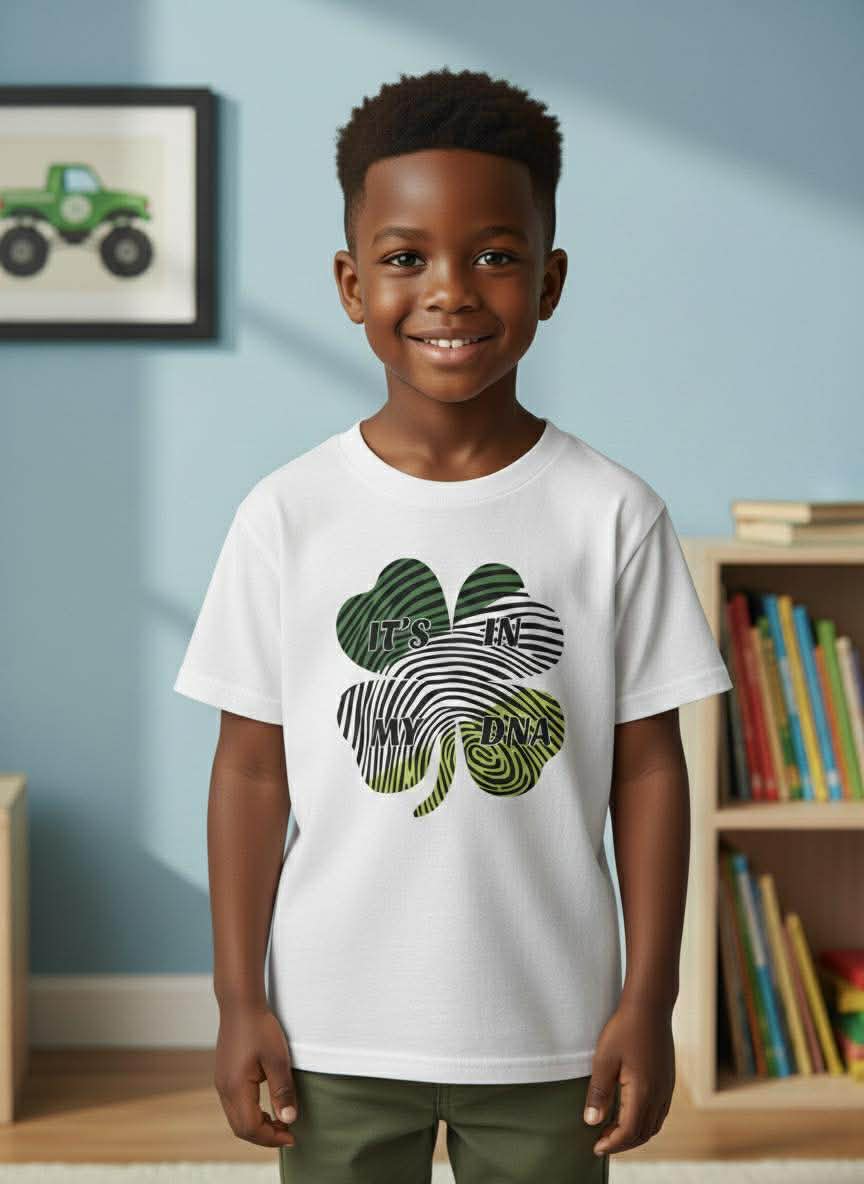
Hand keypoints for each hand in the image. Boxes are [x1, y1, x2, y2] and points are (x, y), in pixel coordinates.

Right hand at [213, 1001, 297, 1147]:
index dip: (271, 1138)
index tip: (292, 1136)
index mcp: (235, 1088)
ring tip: (279, 1122)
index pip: (250, 1128)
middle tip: (287, 1133)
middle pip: (241, 1128)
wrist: (240, 1003)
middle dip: (264, 1136)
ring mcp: (221, 1082)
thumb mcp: (277, 1059)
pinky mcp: (223, 1075)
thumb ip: (282, 1091)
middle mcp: (224, 1089)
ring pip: (236, 1118)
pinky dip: (250, 1114)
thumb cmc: (260, 1027)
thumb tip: (289, 1120)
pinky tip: (265, 1107)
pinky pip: (234, 1106)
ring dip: (257, 1126)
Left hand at [582, 998, 674, 1155]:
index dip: (612, 1143)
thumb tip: (591, 1122)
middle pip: (643, 1133)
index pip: (629, 1131)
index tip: (596, 1147)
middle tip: (601, 1142)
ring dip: (635, 1134)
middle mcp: (660, 1094)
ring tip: (613, 1131)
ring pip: (654, 1125)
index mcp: (643, 1092)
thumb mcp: (604, 1059)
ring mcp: (667, 1087)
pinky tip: (630, 1114)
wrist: (650, 1006)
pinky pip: (660, 1112)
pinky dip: (645, 1122)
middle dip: (623, 1143)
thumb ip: (598, 1092)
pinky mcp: (668, 1080)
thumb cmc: (624, 1029)